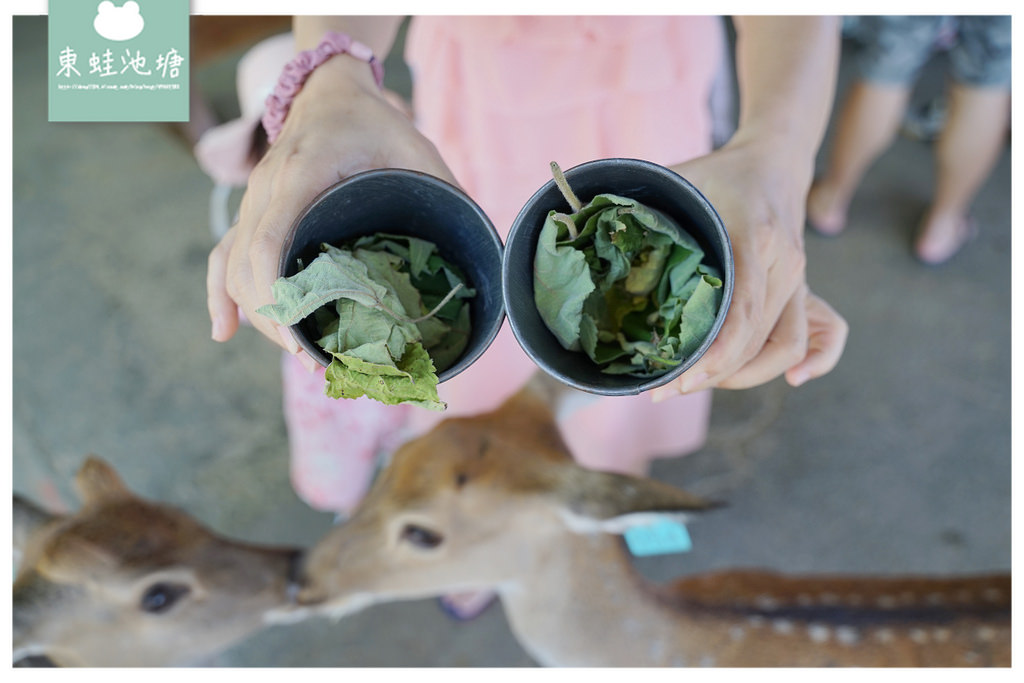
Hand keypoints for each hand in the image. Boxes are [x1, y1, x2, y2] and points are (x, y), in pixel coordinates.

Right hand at [206, 56, 455, 366]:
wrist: (331, 92)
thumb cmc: (378, 124)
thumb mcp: (418, 151)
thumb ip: (446, 195)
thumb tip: (482, 252)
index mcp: (304, 170)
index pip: (269, 239)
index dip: (276, 296)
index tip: (299, 342)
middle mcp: (267, 186)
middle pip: (247, 265)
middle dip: (275, 321)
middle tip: (319, 361)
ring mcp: (253, 200)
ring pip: (233, 266)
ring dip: (258, 316)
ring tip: (299, 354)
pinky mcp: (251, 211)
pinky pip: (225, 255)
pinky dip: (222, 294)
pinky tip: (223, 331)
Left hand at [651, 136, 847, 399]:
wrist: (774, 158)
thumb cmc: (715, 174)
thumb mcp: (675, 183)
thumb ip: (637, 212)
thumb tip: (574, 231)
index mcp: (752, 236)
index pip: (740, 314)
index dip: (710, 357)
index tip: (674, 381)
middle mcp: (784, 262)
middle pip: (757, 341)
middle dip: (712, 375)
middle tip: (664, 389)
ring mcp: (798, 276)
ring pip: (783, 346)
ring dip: (743, 376)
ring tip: (697, 383)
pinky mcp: (803, 286)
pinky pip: (818, 334)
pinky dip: (812, 361)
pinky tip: (793, 381)